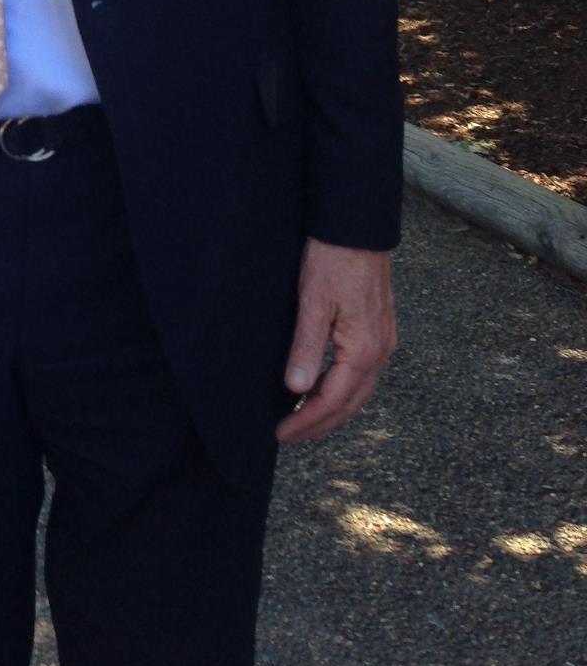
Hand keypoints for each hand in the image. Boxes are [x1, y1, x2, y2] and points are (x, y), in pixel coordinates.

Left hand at [276, 240, 396, 444]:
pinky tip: (321, 388)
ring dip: (331, 409)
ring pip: (358, 391)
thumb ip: (306, 348)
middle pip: (350, 403)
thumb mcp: (312, 303)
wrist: (356, 229)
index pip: (333, 400)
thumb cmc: (333, 261)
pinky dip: (341, 389)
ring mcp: (383, 342)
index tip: (281, 433)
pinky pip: (361, 374)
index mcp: (364, 349)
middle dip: (319, 423)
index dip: (306, 421)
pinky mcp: (379, 331)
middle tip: (288, 435)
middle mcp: (380, 351)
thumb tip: (296, 389)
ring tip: (301, 418)